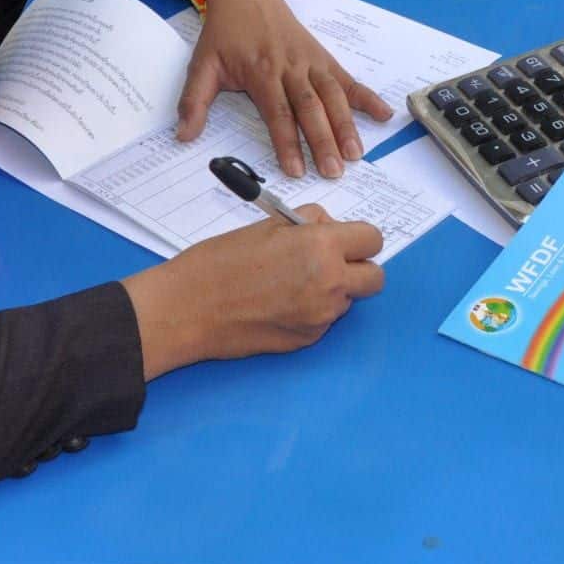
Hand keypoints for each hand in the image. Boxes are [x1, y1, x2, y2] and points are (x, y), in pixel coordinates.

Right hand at [122, 205, 384, 379]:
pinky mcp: (308, 340)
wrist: (188, 309)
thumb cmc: (220, 261)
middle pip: (375, 277)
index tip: (343, 239)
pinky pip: (325, 320)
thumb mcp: (268, 225)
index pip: (373, 239)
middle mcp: (331, 284)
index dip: (358, 237)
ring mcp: (321, 317)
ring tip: (291, 282)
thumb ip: (309, 223)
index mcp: (321, 247)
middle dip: (358, 267)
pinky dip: (313, 310)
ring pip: (348, 300)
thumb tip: (330, 228)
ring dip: (333, 289)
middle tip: (330, 261)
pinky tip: (279, 304)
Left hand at [178, 0, 394, 177]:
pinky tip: (384, 114)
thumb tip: (184, 136)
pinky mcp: (324, 58)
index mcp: (261, 71)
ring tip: (356, 153)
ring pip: (333, 95)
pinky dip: (366, 97)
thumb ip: (194, 102)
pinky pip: (347, 79)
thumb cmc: (225, 33)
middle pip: (311, 108)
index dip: (287, 142)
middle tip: (334, 170)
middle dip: (324, 141)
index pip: (278, 112)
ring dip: (347, 125)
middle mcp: (291, 67)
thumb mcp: (202, 64)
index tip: (296, 169)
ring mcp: (311, 61)